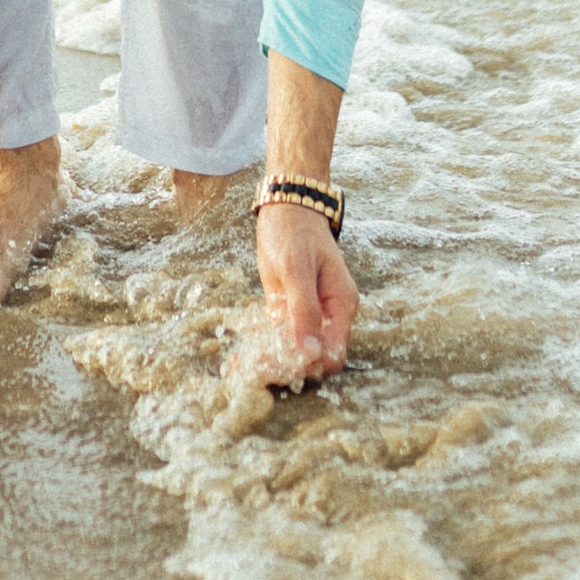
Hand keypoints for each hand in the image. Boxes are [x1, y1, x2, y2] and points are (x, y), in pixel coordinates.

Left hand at [254, 194, 357, 380]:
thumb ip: (304, 309)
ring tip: (238, 368)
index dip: (310, 365)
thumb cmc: (294, 231)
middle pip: (314, 358)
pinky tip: (240, 359)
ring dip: (270, 363)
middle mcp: (329, 314)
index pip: (334, 354)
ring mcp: (310, 314)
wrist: (285, 209)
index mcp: (340, 305)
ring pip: (294, 353)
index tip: (279, 367)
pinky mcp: (289, 311)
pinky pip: (280, 339)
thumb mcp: (296, 267)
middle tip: (252, 371)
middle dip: (286, 368)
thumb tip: (310, 352)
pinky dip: (262, 350)